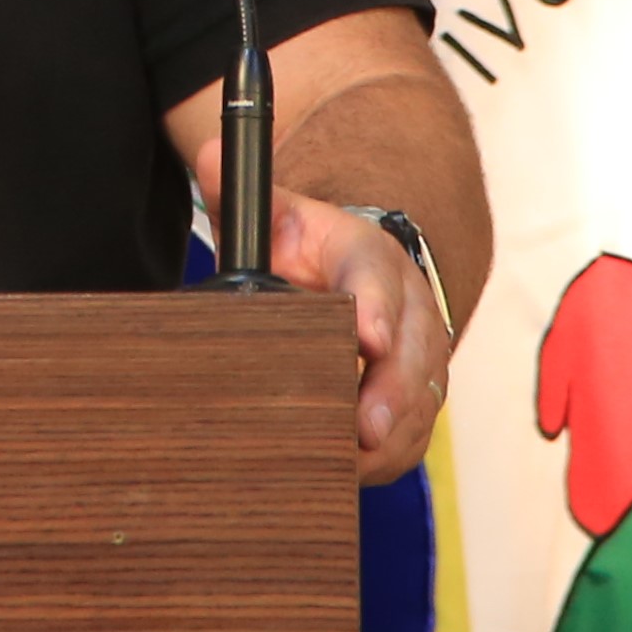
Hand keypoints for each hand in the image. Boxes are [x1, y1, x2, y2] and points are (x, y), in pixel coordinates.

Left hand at [267, 188, 451, 483]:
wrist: (354, 273)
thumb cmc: (309, 251)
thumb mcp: (277, 217)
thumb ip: (239, 195)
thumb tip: (208, 158)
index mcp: (369, 254)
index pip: (378, 277)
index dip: (376, 309)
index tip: (368, 338)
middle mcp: (407, 306)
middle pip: (414, 350)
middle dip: (393, 390)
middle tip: (366, 426)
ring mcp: (419, 355)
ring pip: (422, 397)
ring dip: (395, 432)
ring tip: (360, 461)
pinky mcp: (418, 396)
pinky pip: (416, 431)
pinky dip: (392, 454)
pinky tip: (358, 472)